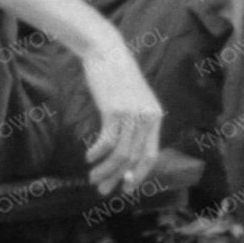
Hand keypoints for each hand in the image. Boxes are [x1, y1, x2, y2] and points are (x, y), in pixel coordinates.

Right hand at [75, 44, 166, 195]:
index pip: (150, 154)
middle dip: (117, 178)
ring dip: (104, 170)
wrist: (107, 52)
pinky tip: (88, 157)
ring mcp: (131, 114)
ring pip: (120, 154)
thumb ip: (134, 122)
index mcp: (155, 116)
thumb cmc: (117, 77)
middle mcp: (147, 117)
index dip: (139, 175)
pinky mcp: (114, 110)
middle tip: (103, 190)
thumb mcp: (133, 99)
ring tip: (93, 178)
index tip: (126, 188)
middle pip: (133, 158)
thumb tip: (125, 153)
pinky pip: (107, 141)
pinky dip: (97, 153)